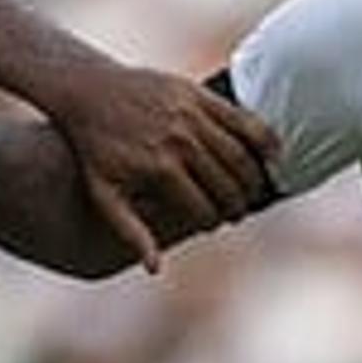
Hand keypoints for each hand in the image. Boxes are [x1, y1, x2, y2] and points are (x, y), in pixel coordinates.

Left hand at [37, 61, 278, 274]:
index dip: (211, 223)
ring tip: (253, 191)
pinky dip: (264, 139)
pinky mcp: (198, 94)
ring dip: (253, 178)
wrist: (87, 93)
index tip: (212, 226)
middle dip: (236, 204)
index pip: (203, 209)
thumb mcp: (105, 196)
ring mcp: (190, 114)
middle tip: (236, 213)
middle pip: (227, 184)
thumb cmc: (94, 150)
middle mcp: (179, 141)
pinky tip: (274, 155)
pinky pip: (242, 119)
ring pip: (239, 155)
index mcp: (159, 169)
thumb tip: (156, 269)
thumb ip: (131, 233)